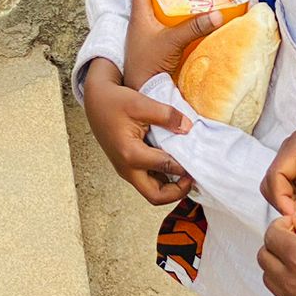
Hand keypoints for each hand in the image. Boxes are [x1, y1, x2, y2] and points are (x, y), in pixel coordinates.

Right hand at [83, 57, 195, 205]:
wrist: (95, 99)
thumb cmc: (114, 100)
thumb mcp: (141, 103)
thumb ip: (167, 115)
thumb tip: (188, 128)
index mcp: (130, 154)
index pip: (166, 167)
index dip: (185, 165)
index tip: (199, 159)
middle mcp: (126, 168)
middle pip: (156, 196)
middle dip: (177, 192)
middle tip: (193, 178)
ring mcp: (125, 169)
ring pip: (151, 191)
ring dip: (169, 187)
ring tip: (186, 172)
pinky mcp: (126, 166)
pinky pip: (146, 180)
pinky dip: (161, 179)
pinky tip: (172, 164)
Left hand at [123, 0, 223, 91]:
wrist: (141, 91)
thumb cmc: (148, 63)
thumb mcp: (172, 41)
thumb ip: (194, 27)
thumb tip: (219, 14)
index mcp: (139, 13)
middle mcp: (142, 21)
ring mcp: (149, 35)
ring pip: (162, 12)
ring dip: (175, 6)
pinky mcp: (157, 47)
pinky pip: (168, 28)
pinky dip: (179, 23)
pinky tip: (193, 23)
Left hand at [257, 217, 295, 295]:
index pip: (271, 234)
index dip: (282, 225)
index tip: (295, 226)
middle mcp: (291, 280)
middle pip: (264, 255)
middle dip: (276, 243)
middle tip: (295, 240)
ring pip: (269, 276)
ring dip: (278, 264)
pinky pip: (281, 295)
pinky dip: (286, 283)